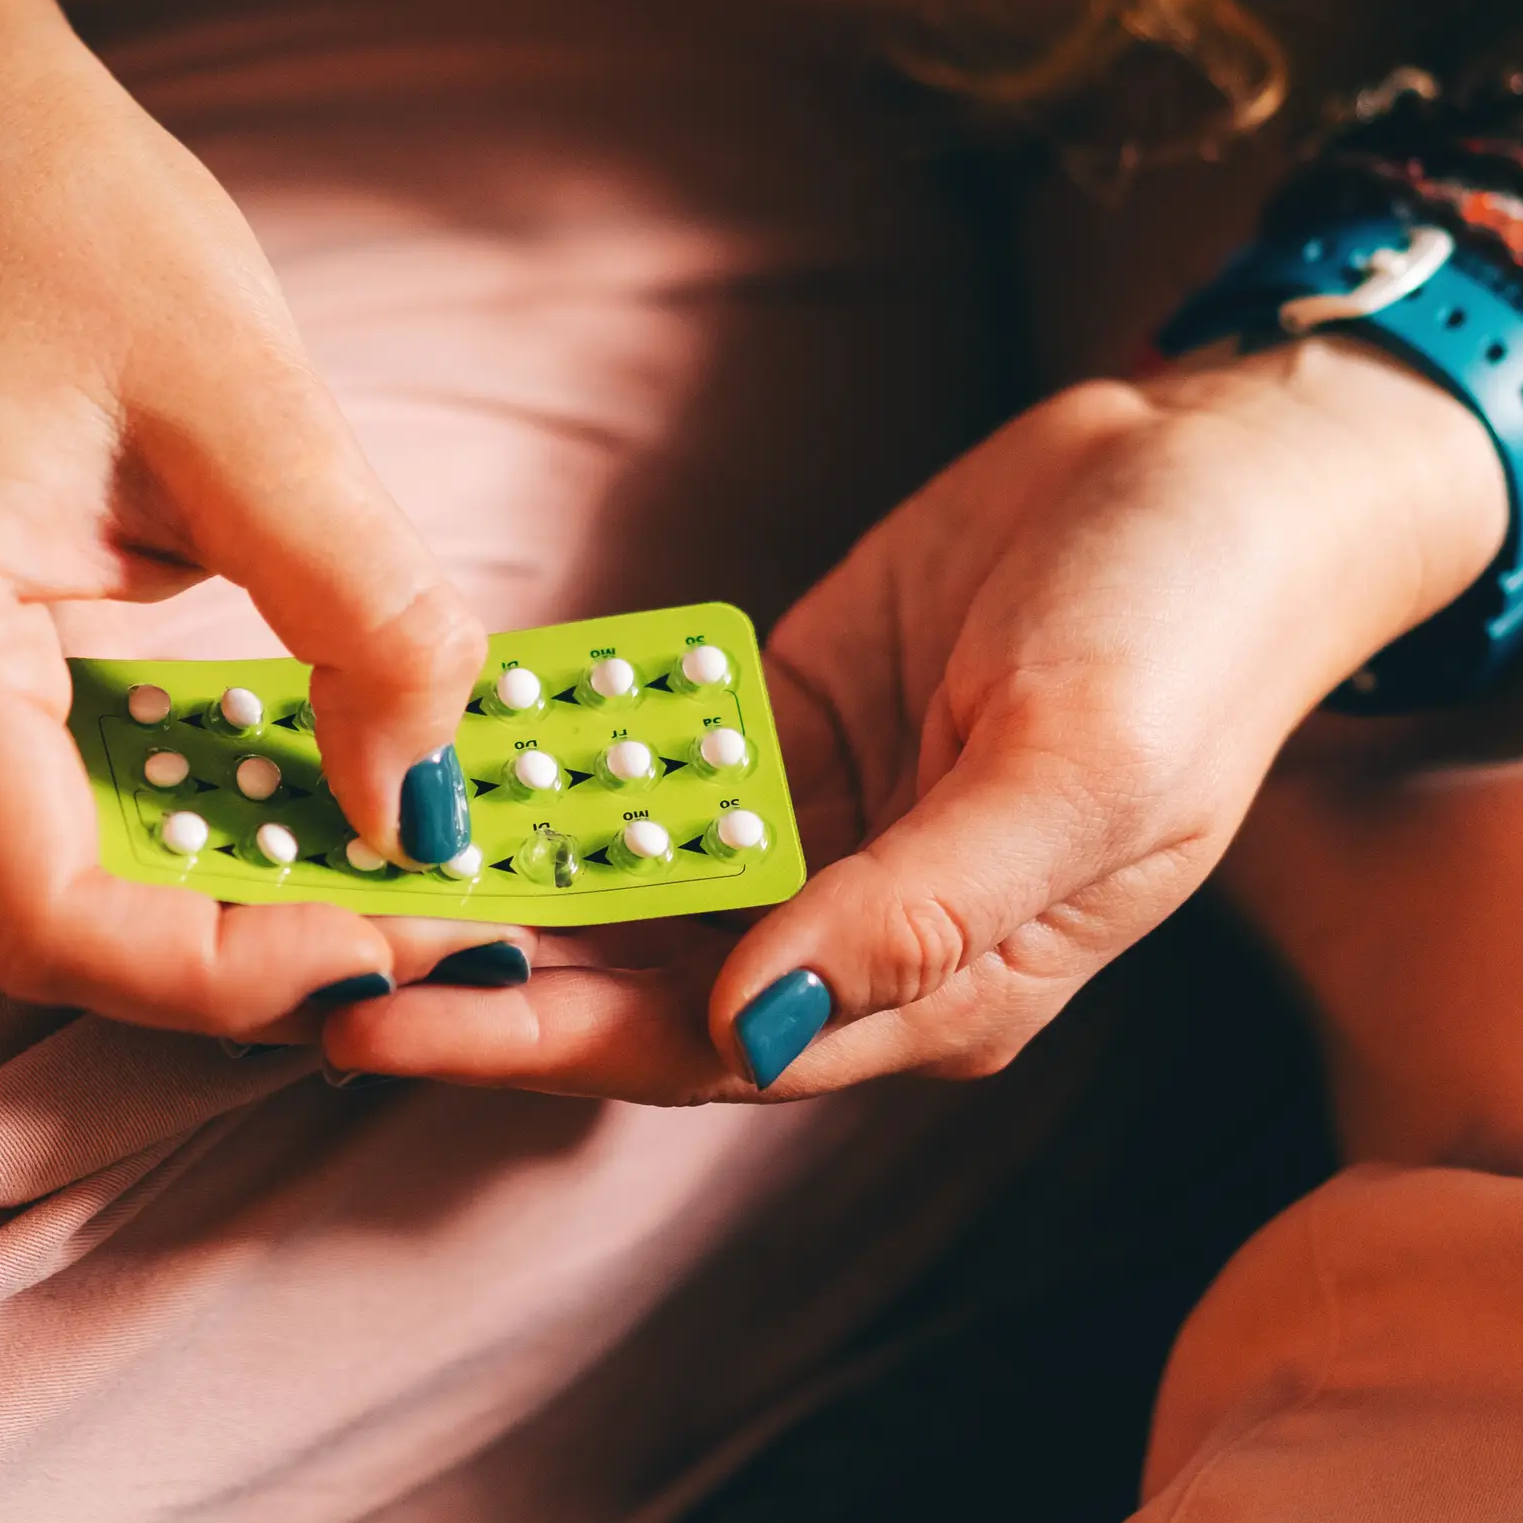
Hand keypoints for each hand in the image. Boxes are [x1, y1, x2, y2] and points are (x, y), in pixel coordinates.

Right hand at [0, 0, 498, 1037]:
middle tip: (441, 926)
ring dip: (228, 895)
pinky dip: (181, 820)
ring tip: (398, 861)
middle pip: (57, 919)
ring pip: (55, 878)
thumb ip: (359, 611)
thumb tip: (422, 805)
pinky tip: (303, 790)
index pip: (54, 913)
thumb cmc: (68, 219)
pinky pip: (46, 805)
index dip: (232, 972)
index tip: (403, 942)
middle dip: (255, 947)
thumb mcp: (254, 401)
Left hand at [318, 340, 1506, 1097]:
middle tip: (296, 956)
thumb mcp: (1079, 775)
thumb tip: (750, 1028)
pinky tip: (420, 747)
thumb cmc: (1194, 633)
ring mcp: (811, 824)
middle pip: (629, 983)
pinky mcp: (780, 721)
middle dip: (468, 977)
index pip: (702, 1051)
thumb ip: (922, 912)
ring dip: (485, 876)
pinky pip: (639, 756)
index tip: (387, 1018)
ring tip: (314, 863)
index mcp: (939, 987)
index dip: (540, 1041)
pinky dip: (542, 757)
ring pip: (616, 878)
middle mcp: (855, 930)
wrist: (1226, 471)